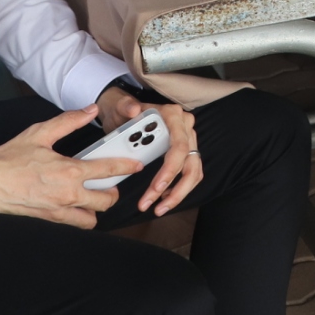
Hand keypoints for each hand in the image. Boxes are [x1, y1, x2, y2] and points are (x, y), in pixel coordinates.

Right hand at [0, 105, 126, 227]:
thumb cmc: (10, 158)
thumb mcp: (40, 133)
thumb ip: (69, 121)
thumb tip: (90, 110)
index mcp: (70, 171)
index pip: (109, 170)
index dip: (127, 167)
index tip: (136, 165)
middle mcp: (68, 195)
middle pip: (107, 201)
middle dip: (113, 192)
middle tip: (110, 183)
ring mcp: (58, 211)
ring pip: (92, 219)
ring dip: (96, 209)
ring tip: (92, 196)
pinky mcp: (48, 221)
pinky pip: (73, 226)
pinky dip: (79, 218)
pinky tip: (75, 206)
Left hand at [96, 85, 203, 216]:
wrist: (124, 110)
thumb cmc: (123, 109)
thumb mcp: (119, 106)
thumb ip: (125, 106)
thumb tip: (134, 110)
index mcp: (172, 115)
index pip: (179, 146)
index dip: (170, 169)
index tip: (156, 188)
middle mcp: (185, 126)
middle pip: (189, 163)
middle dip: (173, 189)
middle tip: (153, 206)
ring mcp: (188, 138)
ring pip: (194, 171)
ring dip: (179, 193)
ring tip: (159, 208)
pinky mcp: (186, 149)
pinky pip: (191, 172)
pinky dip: (180, 188)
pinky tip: (165, 197)